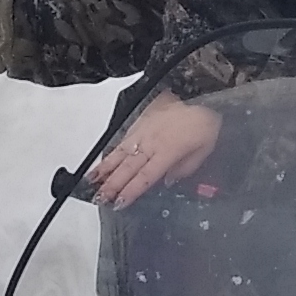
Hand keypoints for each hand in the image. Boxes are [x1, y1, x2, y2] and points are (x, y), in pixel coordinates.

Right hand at [88, 93, 222, 207]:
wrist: (197, 92)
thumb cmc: (202, 121)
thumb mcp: (204, 149)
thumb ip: (186, 168)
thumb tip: (169, 180)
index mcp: (167, 151)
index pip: (145, 176)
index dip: (130, 191)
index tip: (119, 203)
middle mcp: (151, 143)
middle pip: (127, 167)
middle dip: (111, 185)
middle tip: (99, 198)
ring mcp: (142, 132)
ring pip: (119, 154)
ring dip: (104, 169)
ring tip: (91, 182)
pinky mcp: (138, 124)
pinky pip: (121, 141)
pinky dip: (110, 153)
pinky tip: (103, 161)